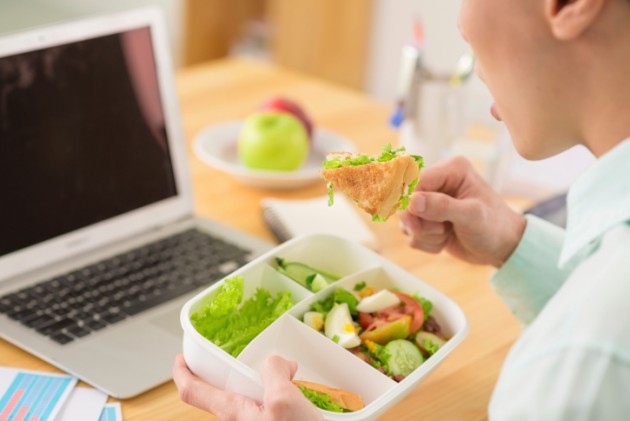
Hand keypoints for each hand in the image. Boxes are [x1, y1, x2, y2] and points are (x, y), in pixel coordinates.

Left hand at [172, 354, 322, 420]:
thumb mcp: (284, 398)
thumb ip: (273, 372)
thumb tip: (276, 364)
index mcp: (232, 413)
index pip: (192, 392)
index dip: (182, 373)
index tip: (180, 359)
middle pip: (222, 391)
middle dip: (236, 373)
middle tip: (253, 362)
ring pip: (247, 398)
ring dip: (263, 384)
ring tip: (287, 379)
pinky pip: (263, 407)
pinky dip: (275, 396)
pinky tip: (295, 396)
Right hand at [399, 156, 525, 266]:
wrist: (502, 248)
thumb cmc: (495, 227)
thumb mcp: (473, 215)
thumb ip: (443, 206)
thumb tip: (412, 201)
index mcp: (452, 170)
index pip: (416, 180)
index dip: (412, 202)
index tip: (418, 222)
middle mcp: (438, 182)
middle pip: (405, 201)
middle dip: (419, 222)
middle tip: (440, 231)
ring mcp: (431, 201)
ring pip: (406, 220)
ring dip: (423, 234)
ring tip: (447, 234)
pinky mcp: (426, 219)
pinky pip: (410, 233)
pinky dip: (425, 242)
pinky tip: (444, 240)